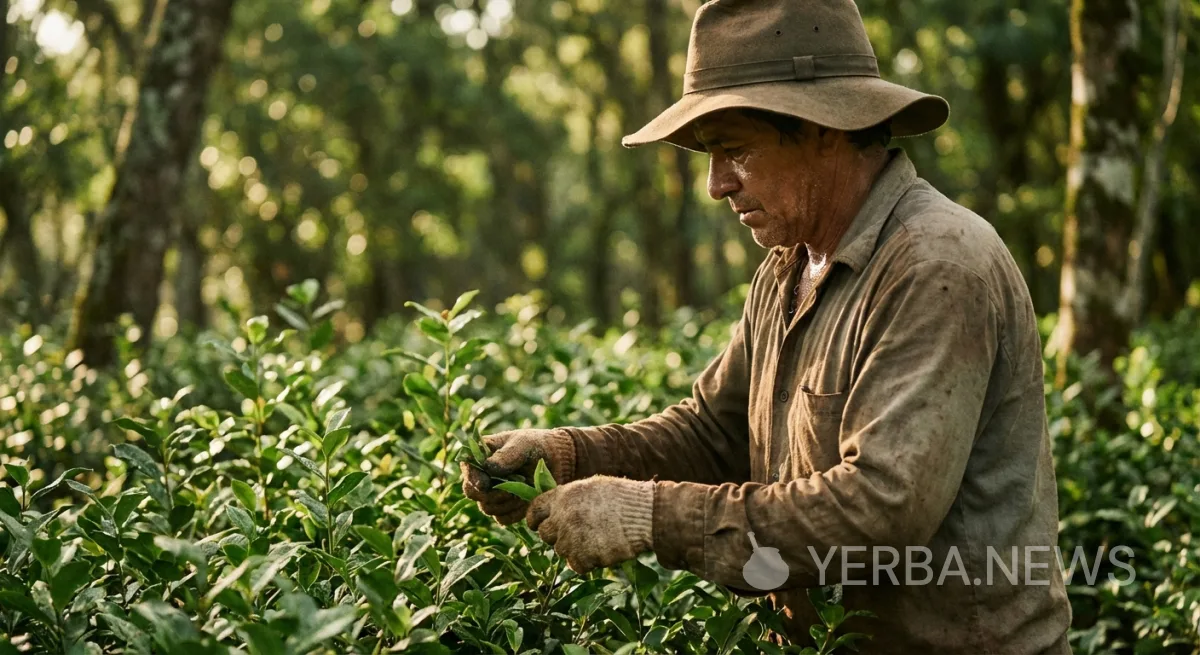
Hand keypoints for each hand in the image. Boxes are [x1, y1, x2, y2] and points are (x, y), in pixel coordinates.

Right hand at [460, 428, 575, 524]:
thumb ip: (506, 454)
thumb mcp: (523, 444)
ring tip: (524, 488)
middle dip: (491, 493)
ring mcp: (493, 493)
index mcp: (481, 455)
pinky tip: (526, 500)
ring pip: (487, 508)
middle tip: (510, 488)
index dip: (472, 479)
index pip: (467, 470)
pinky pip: (503, 518)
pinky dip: (514, 512)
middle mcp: (483, 476)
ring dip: (506, 501)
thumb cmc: (538, 445)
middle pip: (472, 493)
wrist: (558, 461)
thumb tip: (488, 467)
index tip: (484, 484)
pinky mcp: (506, 508)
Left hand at [526, 476, 654, 573]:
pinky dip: (588, 562)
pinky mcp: (584, 556)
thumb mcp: (591, 487)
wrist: (645, 514)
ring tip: (597, 539)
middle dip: (557, 536)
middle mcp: (562, 516)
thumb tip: (554, 512)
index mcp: (563, 496)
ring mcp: (572, 538)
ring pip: (561, 551)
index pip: (534, 510)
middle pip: (545, 534)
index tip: (539, 525)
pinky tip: (603, 550)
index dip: (535, 520)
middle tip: (576, 534)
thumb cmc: (622, 498)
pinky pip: (577, 565)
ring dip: (575, 549)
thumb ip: (569, 499)